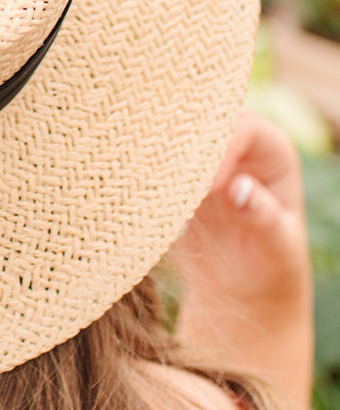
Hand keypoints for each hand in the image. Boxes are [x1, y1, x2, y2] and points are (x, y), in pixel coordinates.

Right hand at [169, 109, 313, 409]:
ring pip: (171, 136)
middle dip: (181, 146)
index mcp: (271, 150)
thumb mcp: (277, 247)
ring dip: (154, 157)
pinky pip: (150, 161)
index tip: (208, 188)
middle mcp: (234, 142)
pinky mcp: (171, 173)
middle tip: (164, 183)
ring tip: (144, 192)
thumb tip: (239, 189)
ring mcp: (199, 155)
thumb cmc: (270, 267)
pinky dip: (139, 174)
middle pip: (202, 121)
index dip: (224, 148)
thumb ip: (263, 217)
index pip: (244, 127)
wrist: (240, 288)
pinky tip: (133, 198)